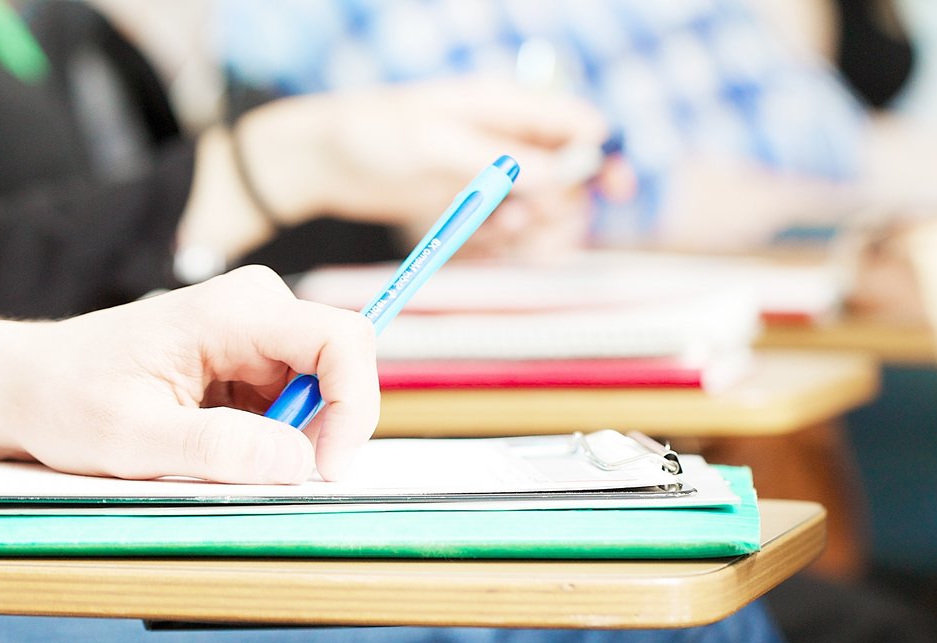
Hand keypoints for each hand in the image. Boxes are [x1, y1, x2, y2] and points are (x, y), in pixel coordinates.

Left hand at [8, 266, 378, 482]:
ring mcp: (256, 330)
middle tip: (269, 474)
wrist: (28, 385)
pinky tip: (215, 441)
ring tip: (215, 453)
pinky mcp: (251, 357)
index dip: (354, 405)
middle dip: (322, 428)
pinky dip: (273, 434)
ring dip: (292, 435)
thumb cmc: (68, 400)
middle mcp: (256, 307)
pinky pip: (296, 400)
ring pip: (322, 389)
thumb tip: (300, 462)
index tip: (325, 468)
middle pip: (340, 366)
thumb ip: (219, 449)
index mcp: (233, 310)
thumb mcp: (135, 438)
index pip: (342, 340)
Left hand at [250, 79, 617, 255]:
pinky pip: (513, 232)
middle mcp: (508, 140)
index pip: (578, 124)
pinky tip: (480, 240)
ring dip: (534, 231)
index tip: (612, 190)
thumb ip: (498, 158)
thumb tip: (558, 175)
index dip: (602, 155)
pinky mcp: (476, 207)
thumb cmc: (372, 133)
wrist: (324, 162)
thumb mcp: (434, 142)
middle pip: (571, 178)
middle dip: (563, 207)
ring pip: (547, 211)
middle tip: (526, 224)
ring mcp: (493, 176)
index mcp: (505, 106)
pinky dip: (506, 243)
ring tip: (499, 232)